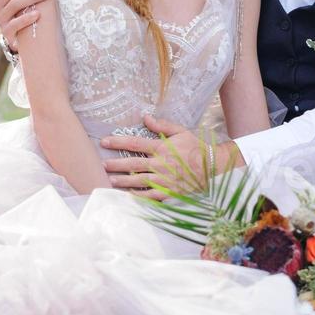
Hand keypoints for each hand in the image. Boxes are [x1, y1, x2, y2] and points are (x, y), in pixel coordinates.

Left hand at [101, 115, 235, 198]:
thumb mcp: (181, 132)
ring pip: (138, 181)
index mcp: (162, 148)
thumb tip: (145, 117)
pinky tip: (127, 196)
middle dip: (116, 164)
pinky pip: (149, 196)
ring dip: (123, 181)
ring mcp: (163, 180)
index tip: (104, 141)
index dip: (118, 142)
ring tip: (111, 181)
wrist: (212, 168)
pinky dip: (137, 196)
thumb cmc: (196, 148)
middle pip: (133, 164)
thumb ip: (162, 125)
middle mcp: (160, 164)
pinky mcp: (168, 192)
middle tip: (103, 165)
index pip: (135, 143)